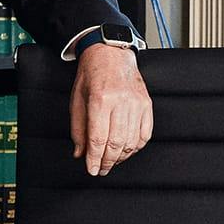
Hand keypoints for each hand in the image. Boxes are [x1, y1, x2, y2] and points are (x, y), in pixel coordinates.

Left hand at [70, 45, 152, 176]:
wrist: (110, 53)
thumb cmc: (91, 75)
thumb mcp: (77, 100)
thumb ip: (78, 129)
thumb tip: (81, 154)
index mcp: (100, 99)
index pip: (98, 138)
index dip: (95, 158)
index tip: (92, 170)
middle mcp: (121, 101)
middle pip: (116, 143)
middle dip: (107, 161)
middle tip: (101, 169)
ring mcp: (136, 103)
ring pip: (132, 141)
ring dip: (122, 157)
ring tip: (112, 161)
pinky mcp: (146, 104)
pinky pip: (145, 133)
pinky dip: (136, 147)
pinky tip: (127, 150)